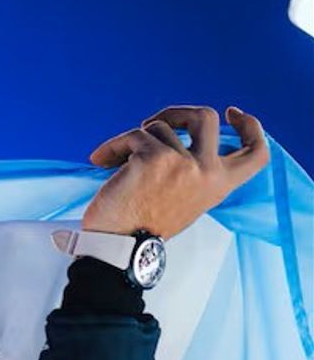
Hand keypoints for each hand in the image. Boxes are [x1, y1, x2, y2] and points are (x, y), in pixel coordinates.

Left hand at [82, 105, 269, 239]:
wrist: (121, 247)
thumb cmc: (144, 225)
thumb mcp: (185, 199)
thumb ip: (194, 172)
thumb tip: (176, 137)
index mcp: (219, 184)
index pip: (256, 153)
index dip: (251, 127)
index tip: (232, 113)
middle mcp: (207, 171)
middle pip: (206, 117)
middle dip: (176, 112)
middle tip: (151, 123)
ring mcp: (182, 162)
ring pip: (157, 127)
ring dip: (132, 142)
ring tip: (118, 164)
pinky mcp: (153, 157)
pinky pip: (131, 136)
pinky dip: (112, 147)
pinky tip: (101, 162)